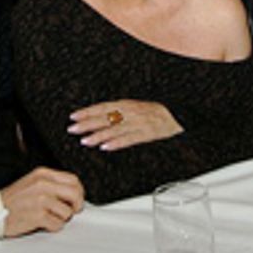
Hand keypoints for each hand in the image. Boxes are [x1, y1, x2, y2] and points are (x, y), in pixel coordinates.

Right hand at [0, 167, 83, 236]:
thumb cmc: (12, 200)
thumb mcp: (32, 183)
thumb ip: (51, 184)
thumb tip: (72, 191)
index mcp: (43, 174)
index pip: (73, 179)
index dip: (79, 191)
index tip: (77, 198)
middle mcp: (43, 185)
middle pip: (75, 193)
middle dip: (76, 205)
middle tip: (72, 210)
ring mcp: (41, 200)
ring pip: (67, 211)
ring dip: (62, 218)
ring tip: (50, 216)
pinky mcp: (38, 215)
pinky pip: (58, 224)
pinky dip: (53, 226)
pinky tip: (44, 223)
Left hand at [68, 100, 182, 150]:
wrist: (180, 116)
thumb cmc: (158, 114)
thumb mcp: (138, 109)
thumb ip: (120, 113)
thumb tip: (99, 119)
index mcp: (128, 105)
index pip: (104, 107)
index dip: (88, 112)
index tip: (73, 116)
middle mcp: (132, 112)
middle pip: (106, 117)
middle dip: (88, 123)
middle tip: (72, 129)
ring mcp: (140, 123)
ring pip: (116, 128)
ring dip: (99, 134)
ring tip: (85, 141)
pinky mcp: (149, 133)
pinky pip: (131, 139)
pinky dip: (117, 143)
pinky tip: (106, 147)